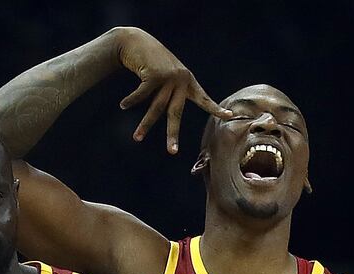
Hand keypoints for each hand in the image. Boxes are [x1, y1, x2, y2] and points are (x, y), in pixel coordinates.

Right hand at [114, 28, 231, 153]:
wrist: (136, 42)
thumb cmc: (151, 63)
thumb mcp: (165, 77)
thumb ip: (170, 94)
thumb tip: (170, 116)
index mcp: (188, 81)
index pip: (203, 98)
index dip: (214, 108)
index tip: (229, 115)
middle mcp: (181, 80)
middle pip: (176, 113)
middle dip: (172, 134)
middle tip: (172, 152)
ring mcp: (169, 77)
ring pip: (156, 108)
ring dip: (145, 125)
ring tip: (136, 138)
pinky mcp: (155, 75)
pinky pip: (141, 95)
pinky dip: (131, 101)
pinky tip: (123, 105)